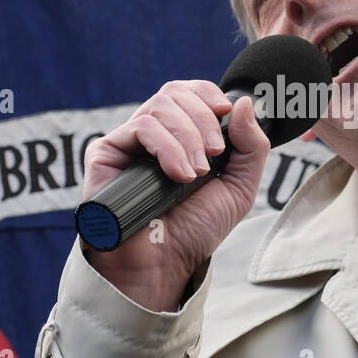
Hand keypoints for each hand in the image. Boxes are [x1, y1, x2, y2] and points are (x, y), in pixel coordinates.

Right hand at [78, 81, 270, 311]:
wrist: (164, 265)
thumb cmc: (196, 230)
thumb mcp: (239, 187)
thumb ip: (251, 146)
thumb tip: (244, 102)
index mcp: (180, 136)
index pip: (189, 92)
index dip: (209, 95)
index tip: (226, 114)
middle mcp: (152, 134)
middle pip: (175, 93)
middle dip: (203, 119)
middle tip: (215, 154)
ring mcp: (128, 142)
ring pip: (159, 107)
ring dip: (188, 137)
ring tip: (196, 174)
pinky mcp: (105, 153)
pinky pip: (140, 128)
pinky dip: (167, 148)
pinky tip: (178, 176)